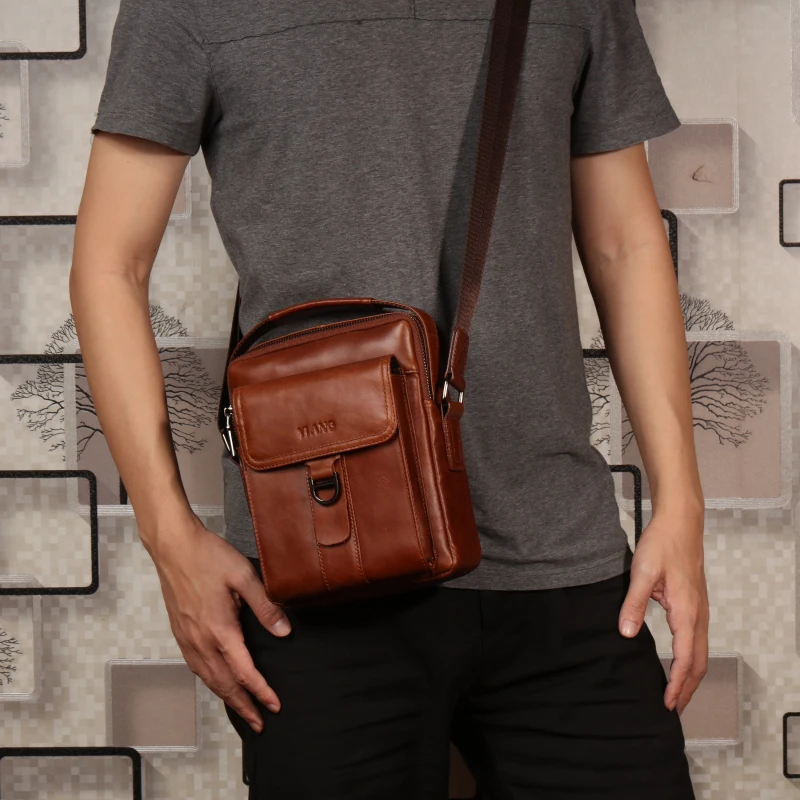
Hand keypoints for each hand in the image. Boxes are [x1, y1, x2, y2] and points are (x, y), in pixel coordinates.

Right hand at [143, 515, 290, 732]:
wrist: (174, 547)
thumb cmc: (209, 557)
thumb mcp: (244, 576)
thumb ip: (266, 605)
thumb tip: (284, 631)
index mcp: (220, 630)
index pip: (244, 672)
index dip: (261, 691)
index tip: (275, 705)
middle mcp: (201, 641)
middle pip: (224, 684)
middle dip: (243, 706)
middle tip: (260, 722)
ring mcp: (187, 639)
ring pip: (208, 679)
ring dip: (226, 698)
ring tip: (242, 710)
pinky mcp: (180, 632)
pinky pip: (197, 668)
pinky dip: (210, 682)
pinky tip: (217, 682)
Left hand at [617, 510, 708, 714]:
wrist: (680, 524)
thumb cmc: (662, 544)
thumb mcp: (642, 572)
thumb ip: (633, 603)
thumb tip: (626, 632)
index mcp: (687, 611)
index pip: (685, 658)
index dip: (677, 683)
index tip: (668, 703)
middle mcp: (698, 615)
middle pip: (698, 662)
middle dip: (687, 688)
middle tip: (673, 709)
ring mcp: (700, 610)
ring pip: (700, 652)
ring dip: (690, 676)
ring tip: (677, 694)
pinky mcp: (695, 605)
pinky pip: (697, 640)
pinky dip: (691, 659)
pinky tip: (680, 662)